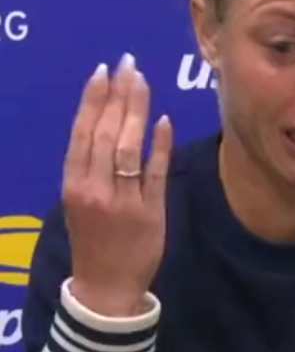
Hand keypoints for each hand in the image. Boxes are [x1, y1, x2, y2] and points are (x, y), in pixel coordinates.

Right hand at [63, 54, 171, 316]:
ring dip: (136, 112)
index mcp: (73, 185)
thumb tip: (104, 125)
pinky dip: (159, 146)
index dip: (93, 100)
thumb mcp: (80, 202)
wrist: (105, 286)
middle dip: (118, 96)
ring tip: (143, 83)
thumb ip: (90, 168)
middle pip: (107, 134)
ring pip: (128, 148)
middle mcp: (94, 189)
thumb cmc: (94, 239)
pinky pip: (154, 173)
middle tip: (129, 65)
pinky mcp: (149, 212)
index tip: (103, 71)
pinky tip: (163, 120)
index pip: (82, 133)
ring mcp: (122, 200)